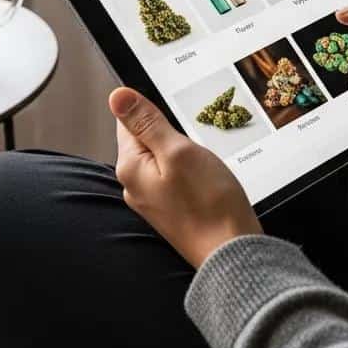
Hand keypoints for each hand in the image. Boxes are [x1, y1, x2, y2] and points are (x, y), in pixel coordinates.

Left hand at [109, 87, 260, 267]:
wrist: (230, 251)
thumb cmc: (208, 203)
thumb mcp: (178, 151)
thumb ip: (147, 123)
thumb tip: (117, 96)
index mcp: (130, 167)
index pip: (129, 121)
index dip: (156, 110)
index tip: (177, 115)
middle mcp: (134, 185)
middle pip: (147, 138)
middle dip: (172, 132)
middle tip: (196, 142)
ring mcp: (152, 199)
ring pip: (164, 157)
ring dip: (183, 151)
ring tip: (204, 163)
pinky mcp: (171, 207)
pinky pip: (175, 175)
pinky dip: (190, 169)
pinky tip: (207, 177)